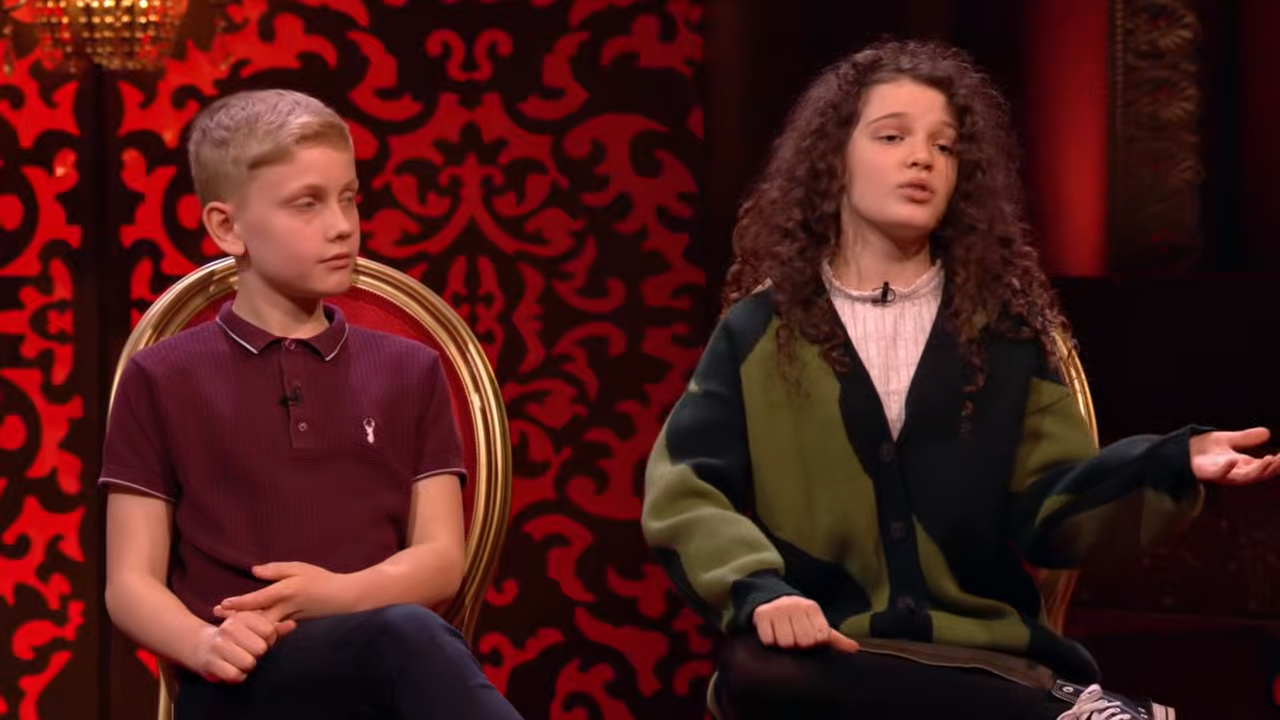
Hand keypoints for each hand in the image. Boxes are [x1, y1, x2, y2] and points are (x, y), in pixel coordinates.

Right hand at [189, 610, 296, 683]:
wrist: (201, 645)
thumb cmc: (235, 637)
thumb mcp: (253, 628)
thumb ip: (275, 627)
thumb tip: (293, 624)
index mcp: (242, 617)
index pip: (270, 631)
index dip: (268, 640)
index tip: (258, 640)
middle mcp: (229, 628)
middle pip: (260, 649)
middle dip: (257, 654)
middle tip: (247, 651)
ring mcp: (218, 645)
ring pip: (249, 663)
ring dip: (247, 665)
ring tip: (239, 659)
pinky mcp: (211, 662)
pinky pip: (236, 675)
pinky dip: (238, 676)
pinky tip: (233, 668)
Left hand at [215, 562, 353, 621]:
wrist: (344, 598)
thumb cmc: (322, 579)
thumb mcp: (300, 567)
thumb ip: (277, 569)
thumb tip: (254, 571)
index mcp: (287, 591)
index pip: (259, 599)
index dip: (240, 603)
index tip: (222, 605)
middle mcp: (286, 607)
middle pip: (256, 617)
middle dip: (237, 620)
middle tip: (218, 621)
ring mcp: (289, 618)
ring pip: (263, 625)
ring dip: (245, 626)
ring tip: (228, 626)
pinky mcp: (293, 624)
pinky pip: (273, 628)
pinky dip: (258, 629)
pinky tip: (247, 629)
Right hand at [752, 596, 859, 652]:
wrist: (773, 600)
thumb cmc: (800, 619)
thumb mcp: (817, 624)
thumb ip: (835, 638)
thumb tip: (855, 648)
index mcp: (812, 608)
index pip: (819, 637)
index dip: (814, 643)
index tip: (810, 639)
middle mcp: (795, 605)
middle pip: (803, 641)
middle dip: (799, 645)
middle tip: (796, 639)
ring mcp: (778, 609)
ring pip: (785, 642)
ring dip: (784, 645)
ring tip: (784, 637)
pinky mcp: (762, 614)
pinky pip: (768, 640)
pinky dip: (770, 642)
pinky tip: (772, 635)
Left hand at [1190, 428, 1279, 485]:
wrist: (1180, 453)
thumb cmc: (1203, 450)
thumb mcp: (1227, 440)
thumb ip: (1245, 438)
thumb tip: (1266, 432)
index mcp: (1242, 465)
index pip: (1263, 465)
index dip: (1276, 461)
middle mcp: (1235, 472)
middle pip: (1259, 473)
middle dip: (1273, 467)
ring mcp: (1222, 474)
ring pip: (1244, 477)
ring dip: (1258, 470)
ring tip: (1269, 460)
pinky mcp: (1208, 473)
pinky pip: (1220, 474)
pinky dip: (1227, 469)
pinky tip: (1234, 460)